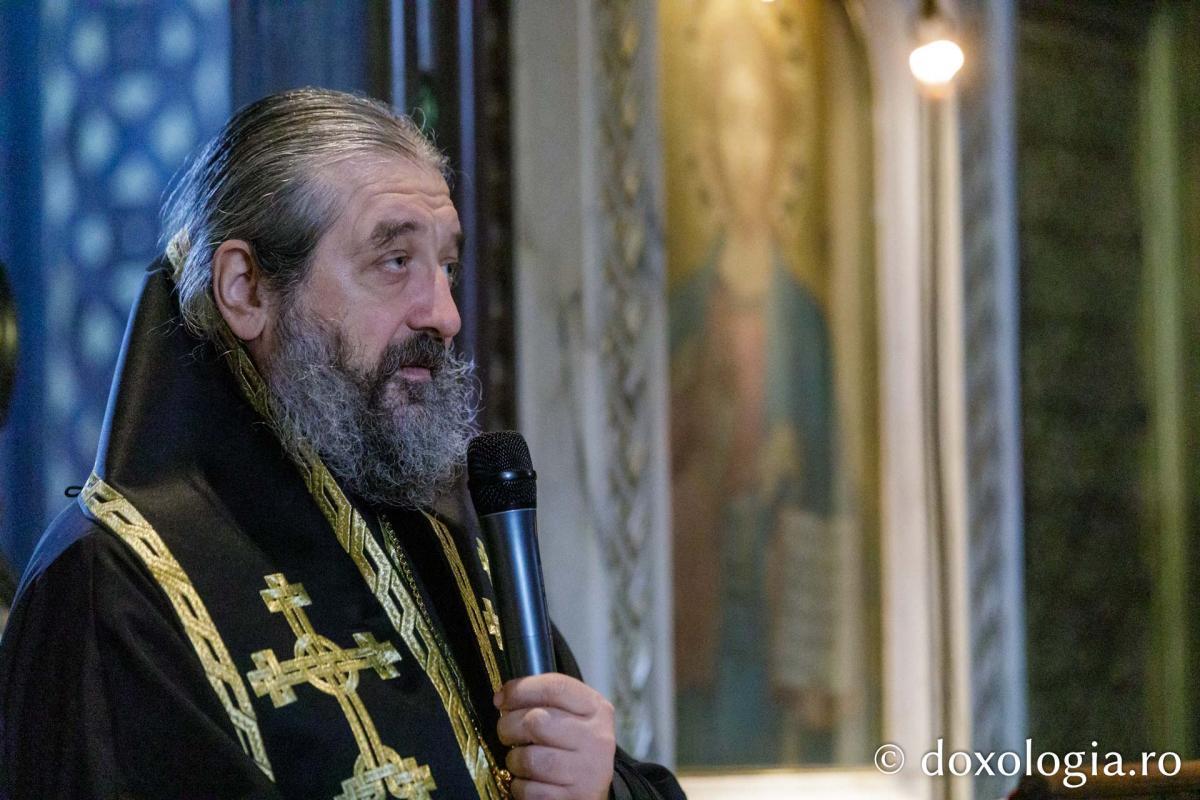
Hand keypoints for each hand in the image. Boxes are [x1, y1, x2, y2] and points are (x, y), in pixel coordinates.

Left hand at [495, 673, 615, 799]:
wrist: (594, 790)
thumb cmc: (574, 746)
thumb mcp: (572, 716)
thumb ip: (545, 701)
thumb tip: (502, 698)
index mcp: (596, 709)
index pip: (555, 687)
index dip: (520, 690)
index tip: (501, 699)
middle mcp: (596, 738)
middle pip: (537, 721)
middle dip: (509, 726)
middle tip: (507, 733)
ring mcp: (588, 772)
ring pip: (530, 759)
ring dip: (514, 760)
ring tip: (519, 760)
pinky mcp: (574, 798)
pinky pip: (530, 790)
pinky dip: (520, 786)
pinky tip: (528, 781)